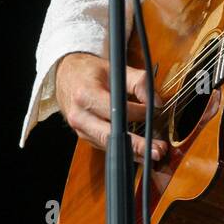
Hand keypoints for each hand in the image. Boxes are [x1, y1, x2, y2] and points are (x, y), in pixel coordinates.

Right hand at [54, 51, 168, 161]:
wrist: (65, 75)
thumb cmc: (90, 72)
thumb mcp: (114, 69)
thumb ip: (138, 81)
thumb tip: (157, 102)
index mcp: (86, 95)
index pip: (117, 110)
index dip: (139, 112)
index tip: (155, 111)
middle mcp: (80, 116)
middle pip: (111, 136)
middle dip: (136, 145)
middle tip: (157, 151)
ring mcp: (80, 129)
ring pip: (109, 146)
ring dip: (133, 152)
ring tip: (154, 153)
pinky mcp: (85, 137)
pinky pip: (106, 146)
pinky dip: (124, 150)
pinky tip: (141, 153)